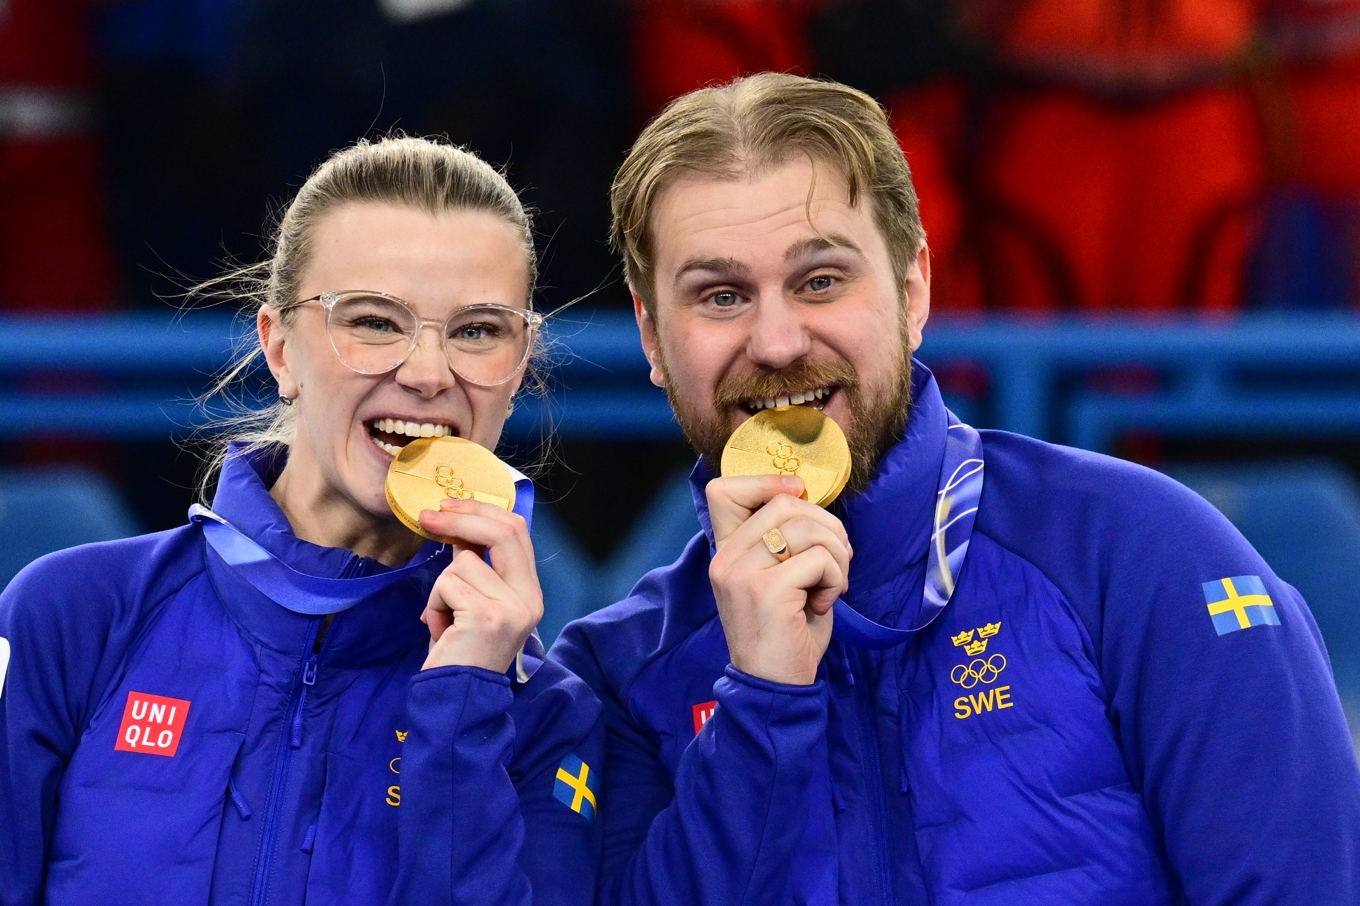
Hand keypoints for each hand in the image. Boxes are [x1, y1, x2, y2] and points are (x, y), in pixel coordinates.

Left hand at [417, 497, 543, 673]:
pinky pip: (447, 585)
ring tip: (444, 620)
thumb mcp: (477, 602)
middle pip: (503, 532)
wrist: (458, 698)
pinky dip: (434, 606)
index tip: (451, 506)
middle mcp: (530, 599)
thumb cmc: (461, 651)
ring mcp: (512, 607)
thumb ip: (478, 567)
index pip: (518, 532)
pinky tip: (440, 630)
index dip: (482, 511)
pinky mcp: (487, 616)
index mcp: (531, 593)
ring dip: (441, 589)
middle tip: (428, 516)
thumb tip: (457, 524)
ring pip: (463, 563)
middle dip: (462, 518)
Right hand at [706, 474, 849, 684]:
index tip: (799, 502)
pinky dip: (836, 579)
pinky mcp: (766, 591)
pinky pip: (818, 560)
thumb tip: (811, 502)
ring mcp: (742, 574)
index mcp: (725, 552)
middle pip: (784, 502)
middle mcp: (725, 559)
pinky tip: (825, 603)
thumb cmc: (785, 633)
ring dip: (836, 556)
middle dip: (827, 526)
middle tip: (836, 560)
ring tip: (831, 585)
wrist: (773, 689)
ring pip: (807, 528)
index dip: (768, 483)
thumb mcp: (777, 578)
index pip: (724, 490)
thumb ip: (783, 540)